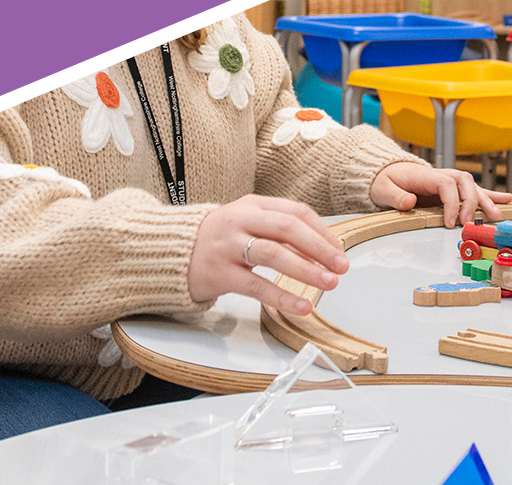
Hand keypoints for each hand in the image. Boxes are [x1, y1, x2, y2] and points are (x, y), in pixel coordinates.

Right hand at [188, 195, 347, 315]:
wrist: (169, 251)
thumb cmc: (219, 238)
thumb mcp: (248, 223)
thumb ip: (280, 232)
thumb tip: (323, 250)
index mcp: (253, 204)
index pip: (296, 212)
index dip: (322, 232)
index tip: (339, 250)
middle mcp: (240, 220)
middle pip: (287, 228)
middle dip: (320, 248)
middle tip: (341, 266)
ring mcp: (228, 246)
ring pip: (273, 254)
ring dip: (306, 270)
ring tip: (329, 283)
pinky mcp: (219, 273)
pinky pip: (256, 286)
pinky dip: (283, 296)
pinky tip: (302, 305)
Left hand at [369, 162, 511, 227]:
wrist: (387, 173)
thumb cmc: (385, 181)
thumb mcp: (383, 189)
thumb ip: (395, 196)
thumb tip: (408, 202)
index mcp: (425, 175)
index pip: (446, 184)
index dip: (451, 203)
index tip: (450, 222)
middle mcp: (441, 175)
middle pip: (464, 183)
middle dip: (472, 203)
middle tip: (469, 223)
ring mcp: (448, 181)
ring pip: (472, 187)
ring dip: (486, 201)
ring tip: (497, 215)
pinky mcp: (453, 189)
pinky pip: (474, 191)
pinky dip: (491, 196)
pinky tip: (507, 200)